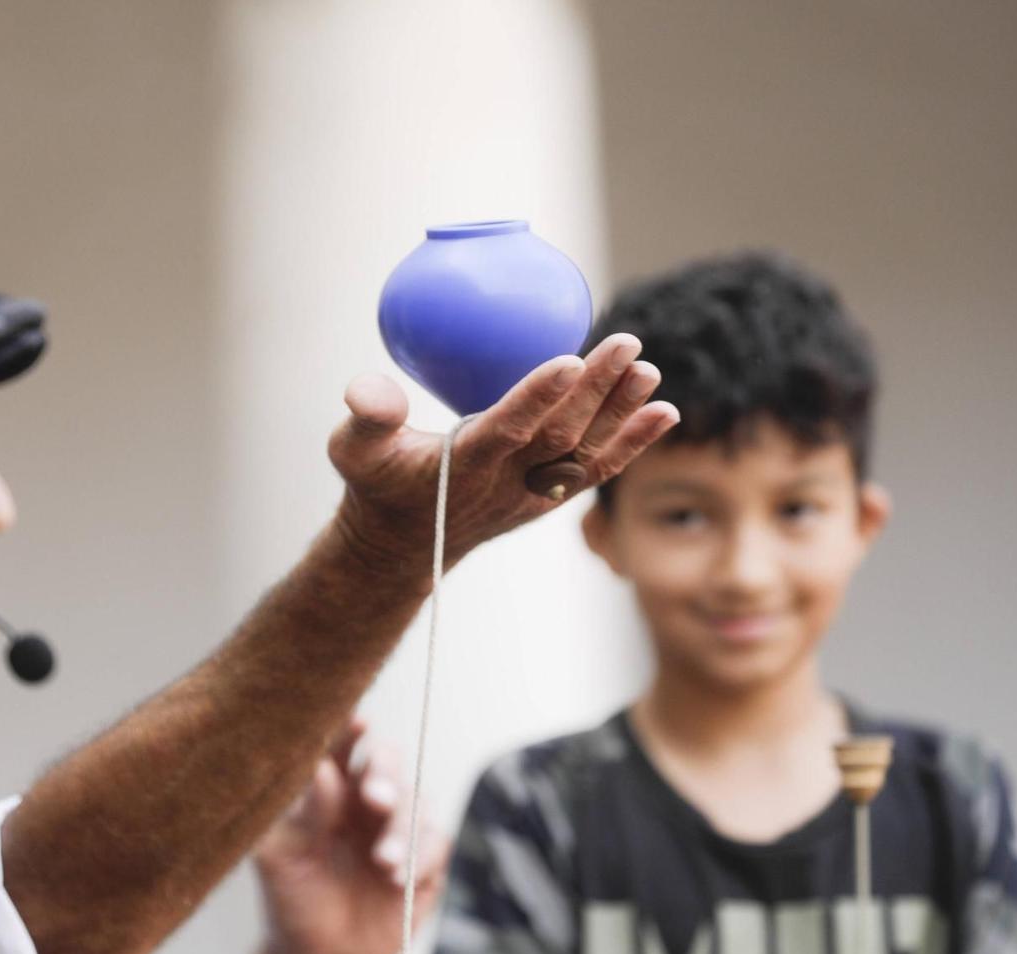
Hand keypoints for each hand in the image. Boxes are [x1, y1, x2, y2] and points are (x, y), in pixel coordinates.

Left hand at [252, 717, 448, 953]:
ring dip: (401, 830)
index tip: (356, 721)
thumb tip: (323, 769)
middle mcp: (367, 800)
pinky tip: (400, 878)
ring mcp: (399, 828)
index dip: (349, 730)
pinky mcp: (426, 860)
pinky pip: (437, 842)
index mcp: (329, 788)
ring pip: (416, 803)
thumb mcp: (284, 857)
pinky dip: (423, 856)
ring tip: (383, 863)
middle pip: (388, 763)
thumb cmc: (293, 899)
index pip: (341, 747)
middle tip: (375, 798)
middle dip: (385, 775)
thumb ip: (305, 813)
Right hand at [327, 332, 676, 575]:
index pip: (508, 430)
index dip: (539, 397)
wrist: (405, 547)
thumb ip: (365, 418)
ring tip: (649, 370)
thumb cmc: (378, 484)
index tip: (570, 360)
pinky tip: (662, 410)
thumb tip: (366, 389)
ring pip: (586, 451)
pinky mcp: (549, 497)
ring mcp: (533, 494)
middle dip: (597, 391)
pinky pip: (597, 469)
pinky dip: (632, 443)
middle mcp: (506, 484)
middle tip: (627, 343)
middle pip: (560, 435)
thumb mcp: (353, 451)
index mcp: (464, 466)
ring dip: (622, 413)